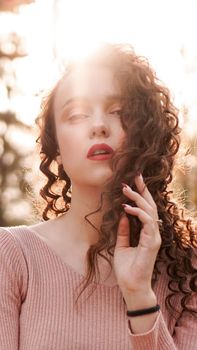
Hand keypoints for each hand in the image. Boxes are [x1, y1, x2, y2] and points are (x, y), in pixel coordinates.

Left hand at [113, 174, 161, 299]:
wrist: (130, 286)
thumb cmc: (127, 268)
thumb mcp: (121, 245)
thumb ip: (124, 230)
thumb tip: (122, 214)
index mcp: (146, 232)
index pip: (145, 209)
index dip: (140, 194)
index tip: (132, 182)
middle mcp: (152, 232)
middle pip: (150, 206)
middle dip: (142, 189)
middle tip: (135, 175)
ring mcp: (154, 236)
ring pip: (149, 211)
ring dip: (137, 198)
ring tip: (125, 189)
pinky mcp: (152, 242)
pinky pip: (147, 222)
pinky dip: (137, 213)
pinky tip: (127, 207)